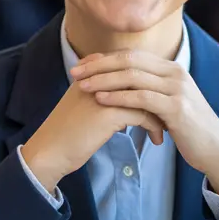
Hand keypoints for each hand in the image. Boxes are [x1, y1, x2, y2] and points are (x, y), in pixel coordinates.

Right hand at [21, 78, 164, 192]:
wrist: (49, 151)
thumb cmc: (67, 133)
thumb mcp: (85, 107)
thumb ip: (104, 97)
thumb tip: (129, 102)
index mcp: (92, 73)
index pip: (131, 68)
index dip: (148, 85)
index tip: (159, 102)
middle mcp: (98, 78)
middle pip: (141, 79)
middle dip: (158, 97)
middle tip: (170, 114)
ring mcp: (104, 93)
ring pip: (146, 96)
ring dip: (160, 113)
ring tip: (166, 129)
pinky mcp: (108, 112)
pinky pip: (143, 114)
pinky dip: (154, 127)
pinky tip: (156, 140)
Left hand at [70, 50, 218, 193]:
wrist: (216, 150)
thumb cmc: (189, 130)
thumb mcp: (169, 104)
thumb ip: (151, 92)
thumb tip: (124, 87)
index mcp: (171, 69)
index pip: (132, 55)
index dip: (104, 58)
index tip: (81, 64)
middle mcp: (175, 73)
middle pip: (129, 60)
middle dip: (98, 65)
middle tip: (74, 71)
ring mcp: (177, 89)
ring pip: (133, 76)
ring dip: (103, 80)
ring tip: (81, 86)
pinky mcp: (177, 108)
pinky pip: (141, 97)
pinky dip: (118, 97)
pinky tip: (100, 99)